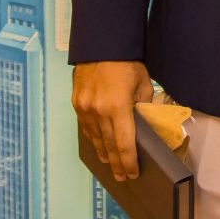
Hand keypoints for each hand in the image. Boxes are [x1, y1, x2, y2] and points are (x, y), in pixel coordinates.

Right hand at [72, 60, 153, 179]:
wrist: (102, 44)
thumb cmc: (127, 62)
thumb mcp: (143, 84)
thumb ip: (142, 107)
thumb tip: (142, 124)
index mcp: (117, 107)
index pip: (123, 143)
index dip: (128, 161)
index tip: (132, 173)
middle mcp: (98, 110)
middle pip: (108, 145)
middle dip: (116, 163)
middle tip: (122, 176)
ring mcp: (84, 107)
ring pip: (95, 138)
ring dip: (103, 153)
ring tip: (111, 165)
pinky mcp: (76, 102)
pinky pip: (85, 127)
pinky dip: (93, 138)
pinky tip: (98, 145)